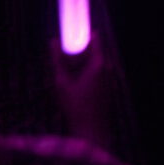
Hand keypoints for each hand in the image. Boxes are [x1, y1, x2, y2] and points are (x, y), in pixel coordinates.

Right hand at [52, 32, 119, 153]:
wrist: (91, 132)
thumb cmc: (75, 107)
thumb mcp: (62, 82)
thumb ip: (57, 60)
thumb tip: (53, 41)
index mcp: (99, 63)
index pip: (96, 37)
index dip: (83, 32)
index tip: (70, 32)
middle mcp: (108, 67)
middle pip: (95, 49)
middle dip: (80, 49)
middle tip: (64, 55)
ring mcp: (110, 77)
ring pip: (96, 61)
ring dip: (83, 61)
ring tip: (68, 71)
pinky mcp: (108, 86)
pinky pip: (98, 70)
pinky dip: (87, 70)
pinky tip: (75, 82)